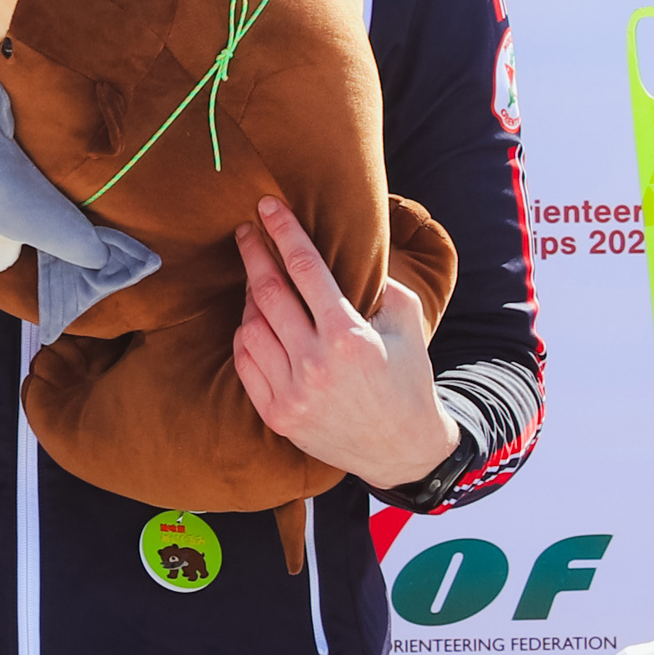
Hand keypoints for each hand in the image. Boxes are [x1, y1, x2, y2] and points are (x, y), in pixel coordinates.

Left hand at [231, 198, 453, 488]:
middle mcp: (315, 365)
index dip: (283, 231)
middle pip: (268, 293)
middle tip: (247, 231)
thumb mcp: (408, 321)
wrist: (401, 448)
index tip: (267, 206)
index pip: (304, 269)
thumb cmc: (408, 377)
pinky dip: (245, 336)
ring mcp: (292, 393)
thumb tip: (348, 252)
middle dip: (254, 253)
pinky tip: (254, 322)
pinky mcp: (277, 415)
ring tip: (258, 281)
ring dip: (249, 297)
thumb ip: (379, 284)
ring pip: (250, 328)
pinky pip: (245, 363)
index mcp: (348, 337)